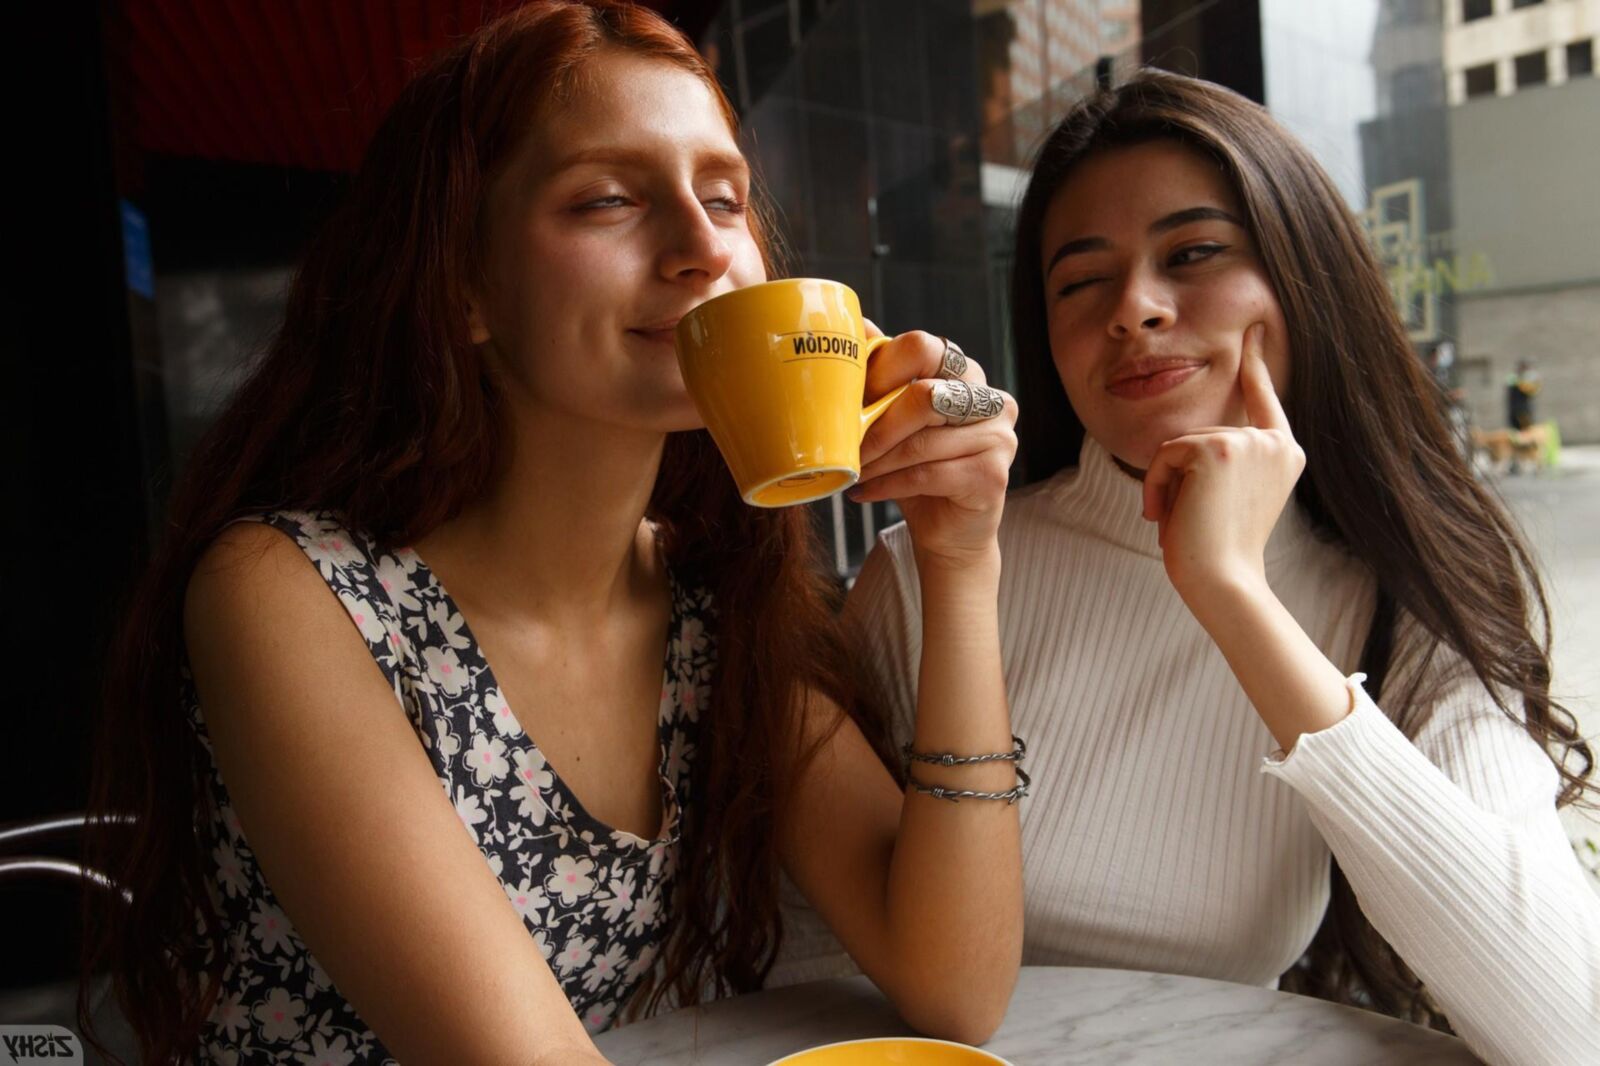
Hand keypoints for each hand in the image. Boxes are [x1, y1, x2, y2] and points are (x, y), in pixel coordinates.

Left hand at [849, 325, 1017, 569]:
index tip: (852, 400)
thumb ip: (882, 373)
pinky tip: (865, 492)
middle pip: (925, 395)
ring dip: (877, 461)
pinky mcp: (993, 475)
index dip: (882, 371)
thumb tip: (856, 322)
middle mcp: (990, 399)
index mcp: (966, 374)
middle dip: (876, 425)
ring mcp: (999, 437)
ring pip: (922, 441)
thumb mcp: (893, 418)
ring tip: (852, 473)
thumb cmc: (917, 469)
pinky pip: (928, 474)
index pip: (924, 347)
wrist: (947, 531)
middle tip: (847, 447)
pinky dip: (888, 484)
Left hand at [1141, 324, 1302, 605]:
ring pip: (1181, 443)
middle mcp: (1274, 442)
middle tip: (1187, 517)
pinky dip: (1156, 484)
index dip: (1255, 362)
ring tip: (1179, 520)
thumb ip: (1225, 459)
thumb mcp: (1229, 495)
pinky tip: (1166, 514)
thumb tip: (1192, 443)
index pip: (1264, 398)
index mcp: (1284, 452)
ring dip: (1167, 483)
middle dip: (1181, 474)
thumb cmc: (1218, 550)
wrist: (1223, 580)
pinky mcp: (1217, 448)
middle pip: (1202, 431)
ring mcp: (1248, 442)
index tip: (1253, 328)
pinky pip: (1166, 453)